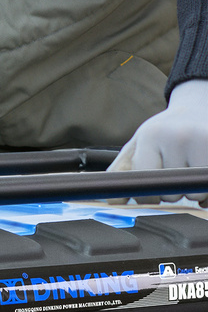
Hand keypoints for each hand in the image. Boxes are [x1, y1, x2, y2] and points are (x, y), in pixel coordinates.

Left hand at [107, 79, 207, 204]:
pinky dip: (206, 193)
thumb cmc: (164, 132)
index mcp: (151, 135)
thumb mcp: (138, 144)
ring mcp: (203, 142)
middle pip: (170, 192)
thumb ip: (121, 171)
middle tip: (171, 176)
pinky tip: (200, 178)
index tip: (149, 196)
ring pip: (194, 194)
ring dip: (190, 193)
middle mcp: (178, 137)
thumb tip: (112, 202)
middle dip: (169, 193)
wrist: (196, 110)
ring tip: (187, 173)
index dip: (146, 195)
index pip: (145, 180)